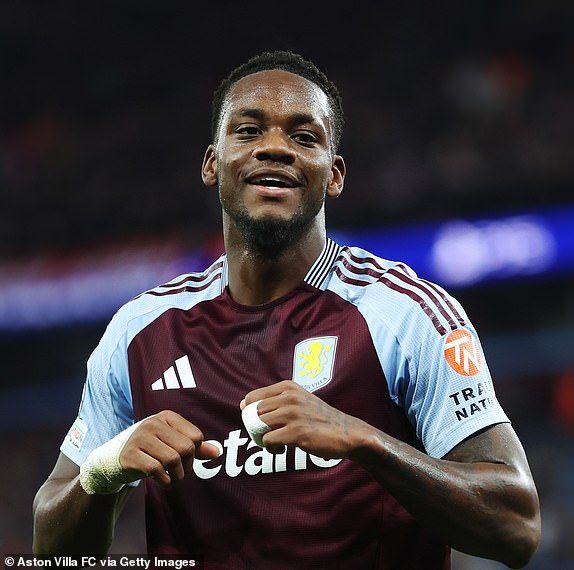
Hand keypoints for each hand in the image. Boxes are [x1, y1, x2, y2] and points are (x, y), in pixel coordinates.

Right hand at [119, 410, 220, 486]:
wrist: (115, 460)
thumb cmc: (150, 451)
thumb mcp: (172, 444)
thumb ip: (196, 447)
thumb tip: (217, 452)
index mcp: (167, 416)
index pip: (195, 436)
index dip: (196, 453)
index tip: (187, 460)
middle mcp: (153, 423)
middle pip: (186, 448)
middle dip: (187, 466)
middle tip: (180, 472)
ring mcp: (140, 437)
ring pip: (172, 459)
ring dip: (177, 475)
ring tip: (173, 478)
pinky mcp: (130, 455)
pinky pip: (156, 470)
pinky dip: (165, 481)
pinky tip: (163, 482)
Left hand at [241, 381, 369, 458]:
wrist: (347, 433)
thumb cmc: (320, 418)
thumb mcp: (300, 399)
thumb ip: (275, 400)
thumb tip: (242, 404)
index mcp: (288, 387)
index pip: (252, 397)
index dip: (250, 413)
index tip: (259, 423)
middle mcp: (289, 397)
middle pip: (254, 414)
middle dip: (256, 427)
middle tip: (269, 435)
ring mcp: (292, 414)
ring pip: (259, 427)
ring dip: (264, 438)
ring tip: (277, 442)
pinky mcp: (296, 432)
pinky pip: (268, 441)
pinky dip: (272, 449)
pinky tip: (282, 449)